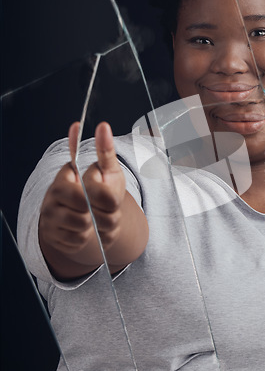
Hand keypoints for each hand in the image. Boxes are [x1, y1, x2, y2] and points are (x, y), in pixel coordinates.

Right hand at [39, 122, 144, 279]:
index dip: (105, 193)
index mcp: (65, 177)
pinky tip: (89, 228)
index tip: (105, 187)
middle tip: (103, 205)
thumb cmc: (101, 188)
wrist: (92, 213)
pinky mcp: (54, 237)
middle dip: (104, 212)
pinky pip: (80, 243)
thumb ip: (105, 151)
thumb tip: (104, 126)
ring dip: (100, 226)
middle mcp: (52, 197)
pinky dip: (90, 238)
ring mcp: (51, 218)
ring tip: (98, 215)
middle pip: (88, 214)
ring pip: (86, 230)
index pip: (91, 191)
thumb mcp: (107, 170)